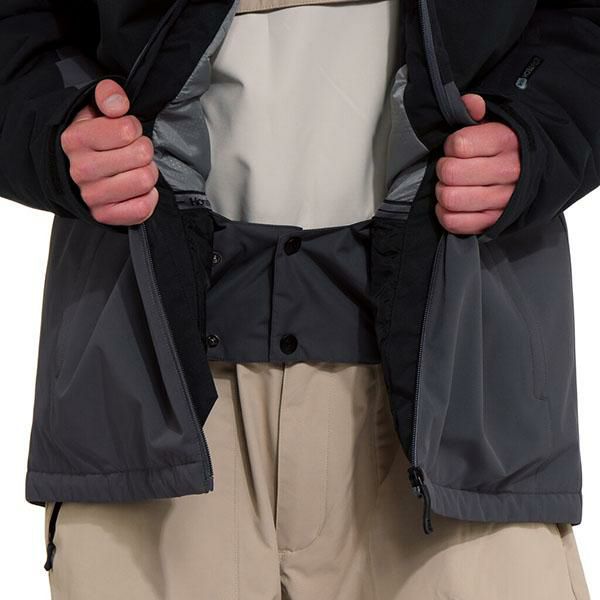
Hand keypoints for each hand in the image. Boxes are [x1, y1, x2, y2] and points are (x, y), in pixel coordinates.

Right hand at [60, 79, 158, 225]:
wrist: (80, 171)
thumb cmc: (96, 138)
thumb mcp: (97, 108)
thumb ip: (109, 95)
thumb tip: (118, 106)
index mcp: (75, 139)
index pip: (128, 129)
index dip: (134, 128)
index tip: (125, 132)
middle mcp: (80, 169)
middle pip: (142, 155)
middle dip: (144, 150)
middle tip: (133, 152)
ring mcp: (91, 196)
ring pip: (145, 180)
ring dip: (148, 173)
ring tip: (135, 169)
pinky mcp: (104, 216)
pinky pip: (142, 207)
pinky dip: (148, 197)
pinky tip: (137, 190)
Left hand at [435, 94, 520, 234]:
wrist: (530, 172)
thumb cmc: (499, 147)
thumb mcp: (490, 121)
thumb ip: (473, 109)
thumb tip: (470, 103)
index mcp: (506, 140)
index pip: (459, 145)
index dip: (450, 146)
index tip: (457, 148)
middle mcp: (508, 170)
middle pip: (450, 173)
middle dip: (444, 169)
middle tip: (450, 169)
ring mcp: (502, 199)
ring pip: (450, 198)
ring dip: (443, 192)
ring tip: (451, 186)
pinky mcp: (493, 222)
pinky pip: (454, 222)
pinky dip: (446, 214)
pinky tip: (452, 205)